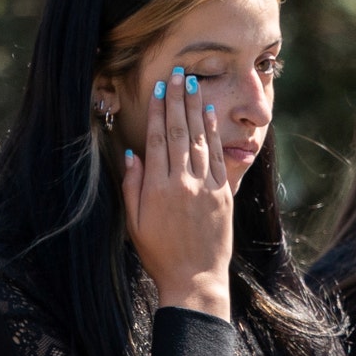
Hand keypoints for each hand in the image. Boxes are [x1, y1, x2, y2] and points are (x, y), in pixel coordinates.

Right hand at [121, 66, 232, 318]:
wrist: (195, 280)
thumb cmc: (160, 255)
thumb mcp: (135, 223)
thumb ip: (132, 187)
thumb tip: (133, 154)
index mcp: (157, 188)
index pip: (157, 139)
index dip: (158, 111)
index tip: (159, 89)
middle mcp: (182, 182)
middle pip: (179, 132)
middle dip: (178, 100)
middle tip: (178, 74)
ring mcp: (205, 187)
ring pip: (200, 139)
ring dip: (196, 109)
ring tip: (194, 85)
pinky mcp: (223, 195)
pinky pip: (218, 156)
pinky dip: (214, 133)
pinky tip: (210, 114)